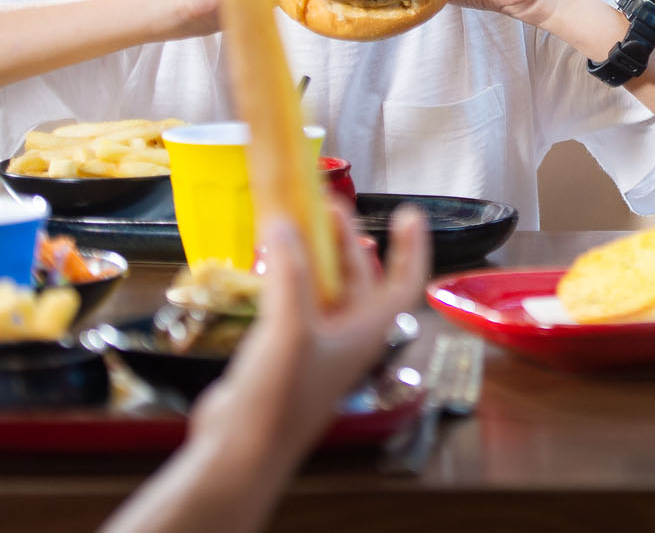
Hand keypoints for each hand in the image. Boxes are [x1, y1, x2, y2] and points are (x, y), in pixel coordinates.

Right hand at [189, 203, 428, 465]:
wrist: (241, 450)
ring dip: (313, 256)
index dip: (412, 248)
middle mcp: (348, 336)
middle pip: (359, 277)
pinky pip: (293, 303)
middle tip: (327, 205)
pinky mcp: (284, 352)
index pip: (404, 282)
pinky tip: (266, 263)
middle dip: (346, 240)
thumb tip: (284, 224)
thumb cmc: (280, 396)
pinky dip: (285, 278)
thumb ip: (290, 271)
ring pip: (323, 288)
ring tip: (295, 223)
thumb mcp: (291, 326)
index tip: (410, 214)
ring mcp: (316, 345)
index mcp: (367, 331)